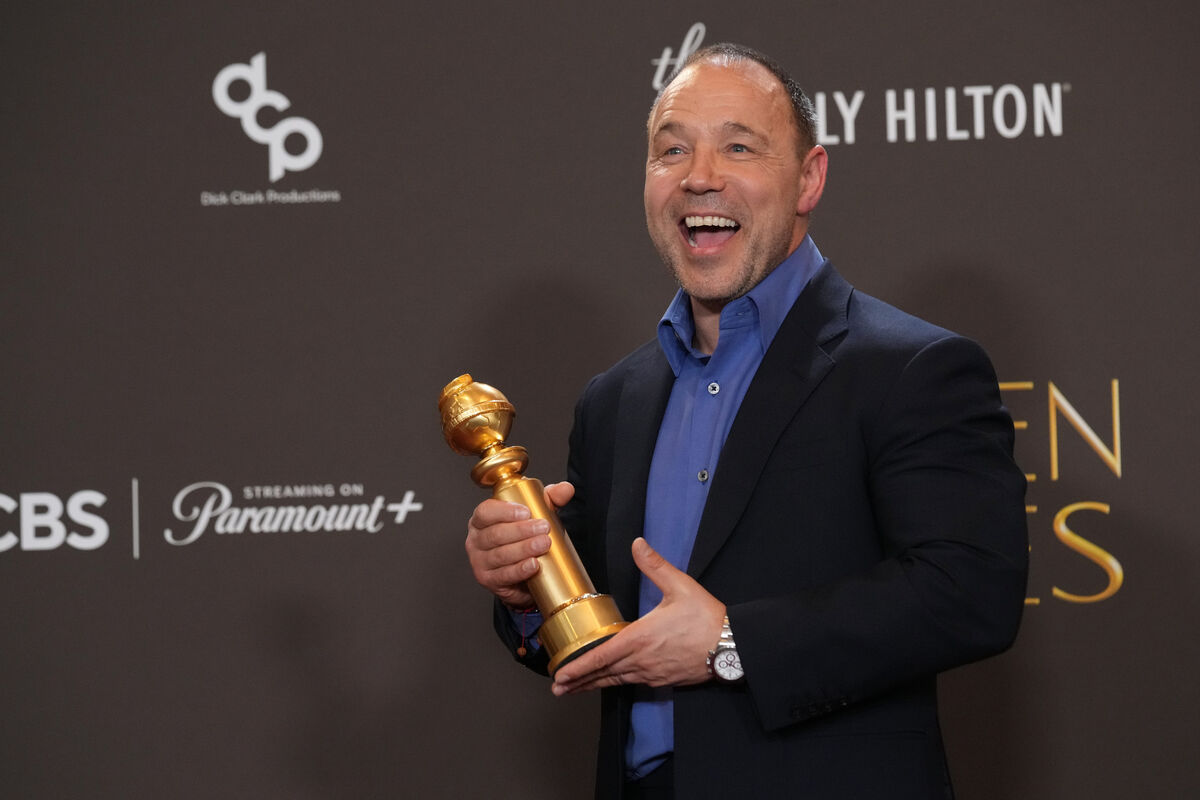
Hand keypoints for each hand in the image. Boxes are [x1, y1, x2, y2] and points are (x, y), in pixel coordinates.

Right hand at [464, 482, 573, 609]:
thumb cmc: (524, 538)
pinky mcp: (488, 580)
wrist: (524, 572)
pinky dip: (520, 570)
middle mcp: (476, 540)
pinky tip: (533, 564)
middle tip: (544, 528)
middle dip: (521, 530)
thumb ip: (550, 499)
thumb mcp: (536, 515)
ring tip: (544, 544)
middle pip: (495, 534)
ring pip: (500, 554)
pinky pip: (503, 575)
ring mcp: (479, 561)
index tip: (527, 512)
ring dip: (524, 549)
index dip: (505, 511)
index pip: (485, 511)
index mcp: (482, 520)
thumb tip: (565, 489)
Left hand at [551, 537, 724, 694]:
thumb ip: (654, 565)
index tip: (560, 674)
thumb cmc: (706, 617)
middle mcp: (642, 660)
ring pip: (617, 681)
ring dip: (594, 685)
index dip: (579, 666)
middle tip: (557, 688)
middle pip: (604, 674)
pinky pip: (634, 682)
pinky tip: (612, 681)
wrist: (732, 645)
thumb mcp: (680, 585)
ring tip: (575, 690)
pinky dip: (616, 683)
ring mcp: (653, 673)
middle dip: (578, 681)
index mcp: (640, 638)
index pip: (601, 656)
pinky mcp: (664, 679)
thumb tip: (637, 544)